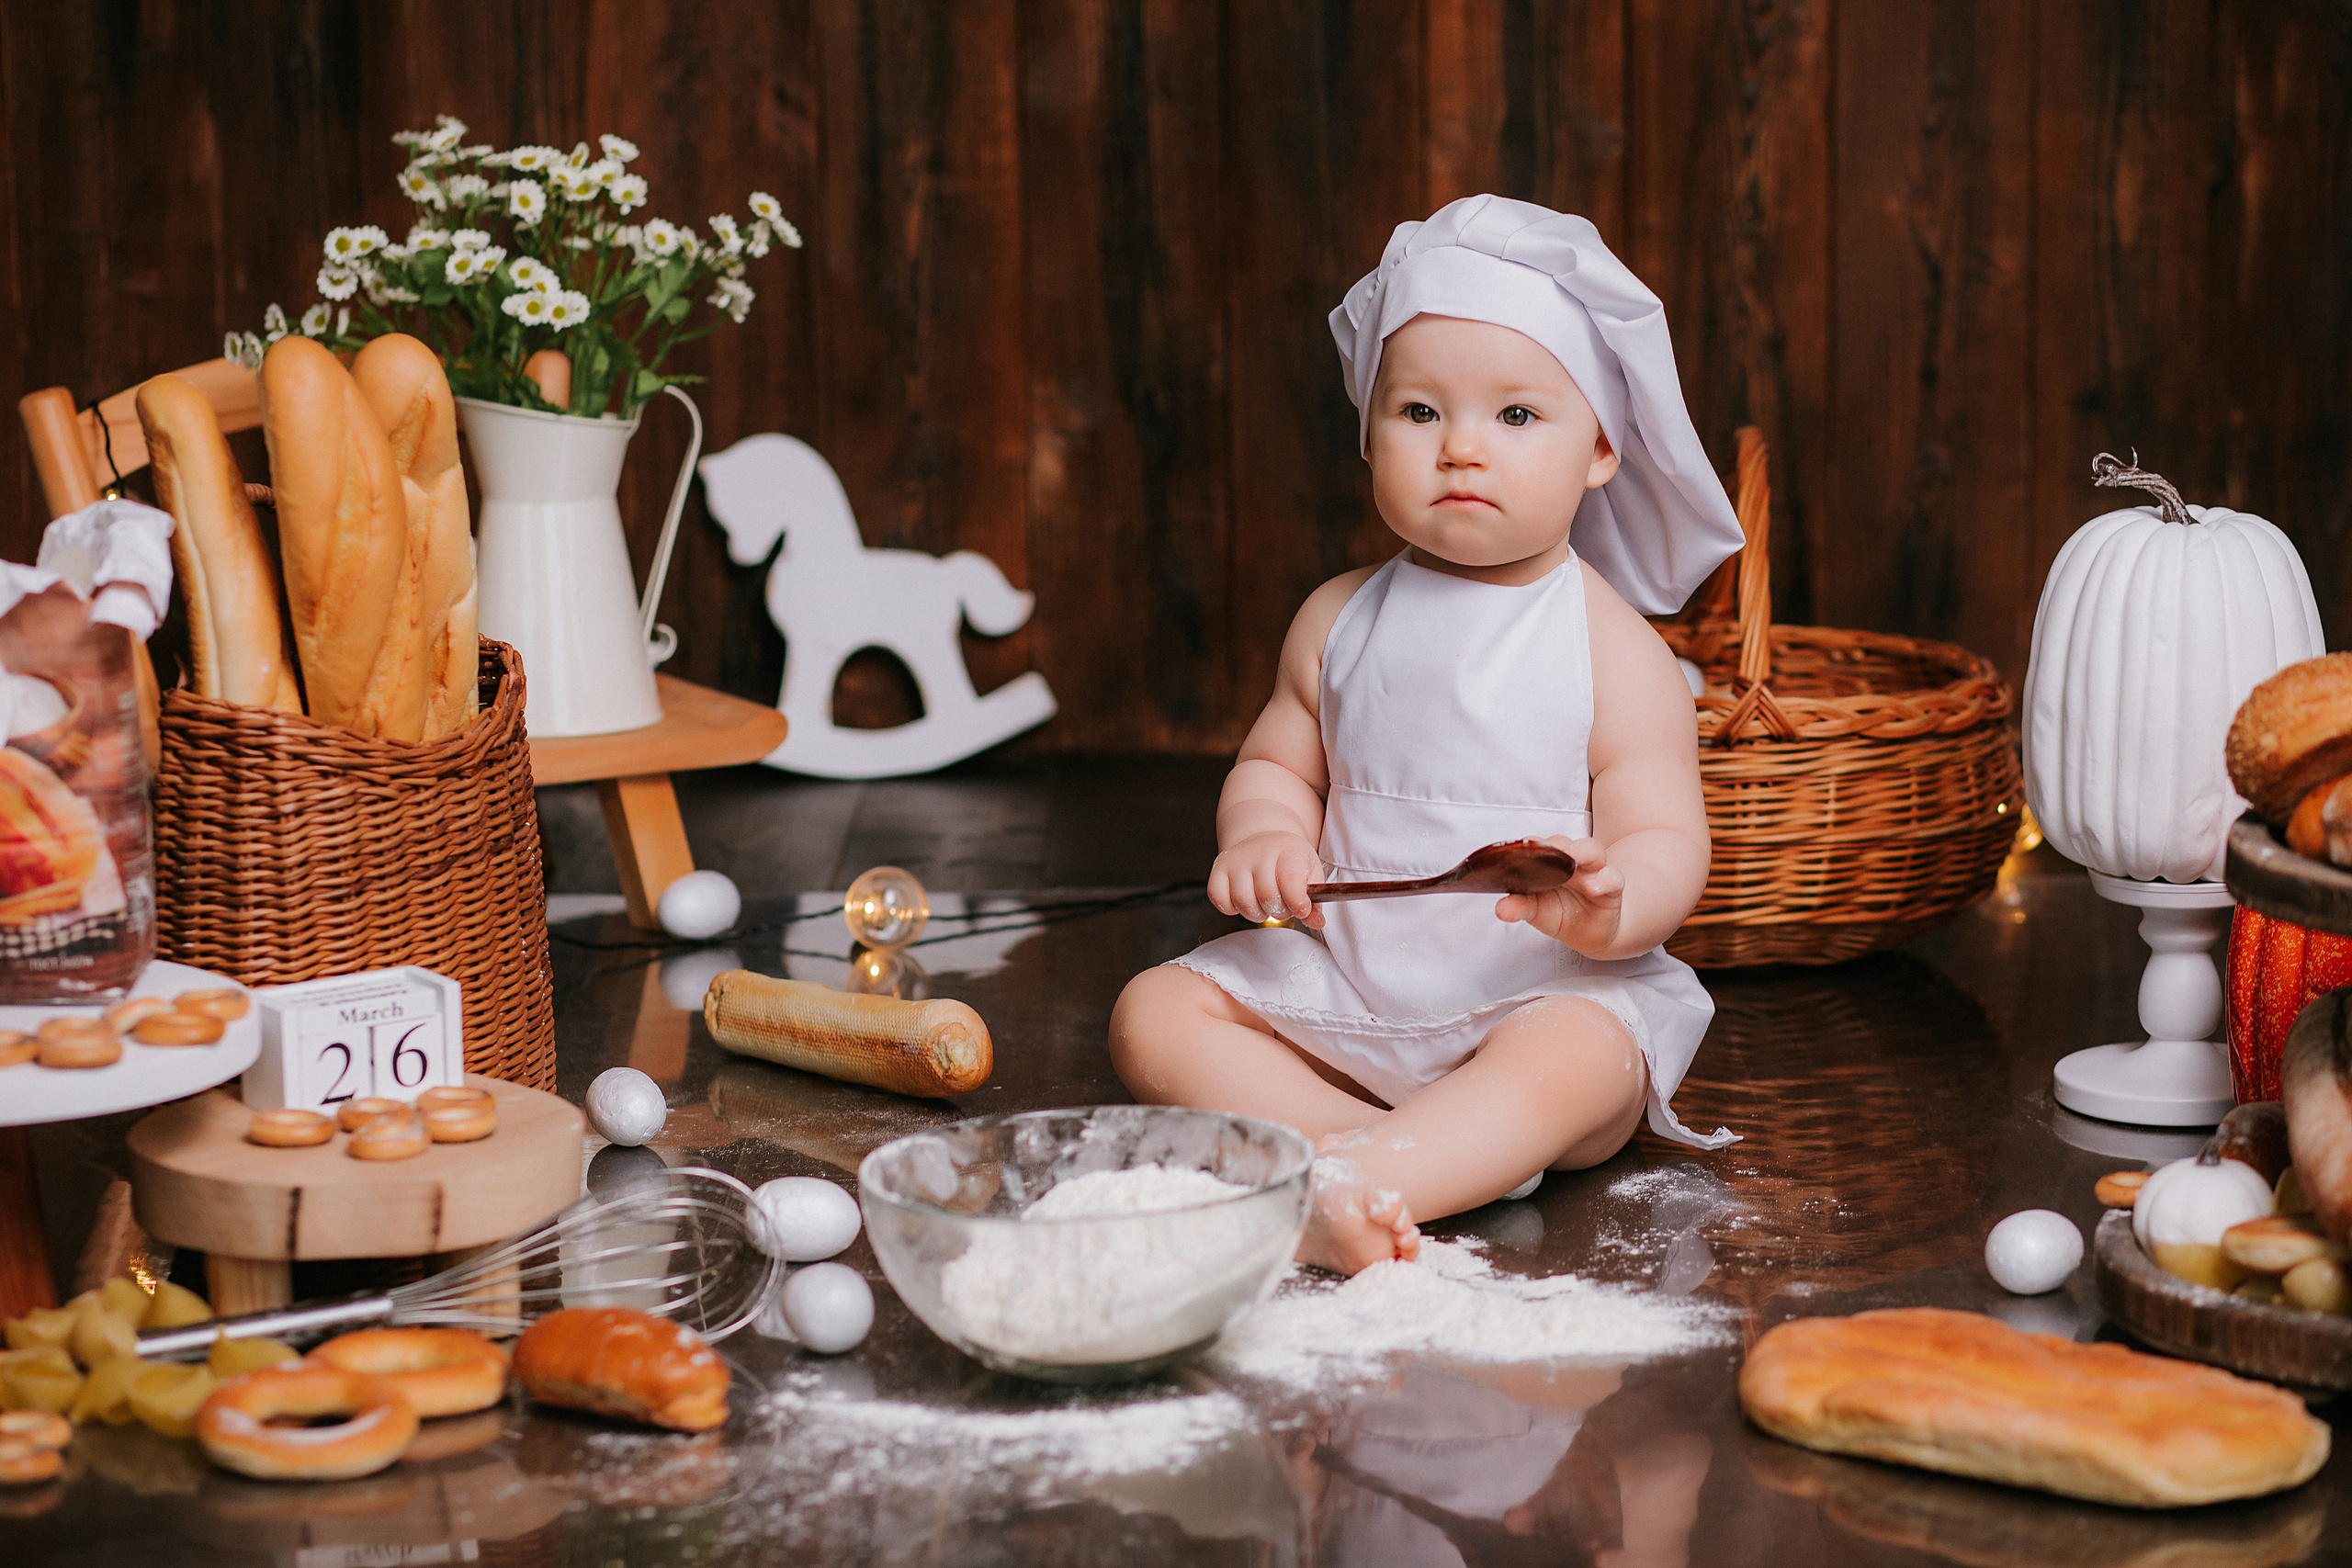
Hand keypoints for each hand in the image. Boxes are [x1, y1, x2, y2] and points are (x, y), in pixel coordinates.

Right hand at [1209, 831, 1325, 928]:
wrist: (1264, 841)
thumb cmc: (1289, 861)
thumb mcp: (1310, 873)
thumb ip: (1315, 900)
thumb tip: (1317, 922)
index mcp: (1288, 850)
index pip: (1291, 883)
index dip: (1298, 904)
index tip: (1302, 908)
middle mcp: (1259, 852)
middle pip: (1267, 897)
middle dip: (1280, 911)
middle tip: (1284, 905)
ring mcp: (1236, 861)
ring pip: (1243, 902)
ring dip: (1257, 913)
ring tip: (1265, 903)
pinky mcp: (1218, 871)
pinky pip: (1221, 901)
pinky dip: (1233, 908)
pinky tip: (1246, 899)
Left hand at [1495, 835, 1622, 954]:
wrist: (1587, 931)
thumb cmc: (1558, 911)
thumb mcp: (1535, 910)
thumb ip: (1519, 906)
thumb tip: (1500, 908)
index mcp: (1547, 861)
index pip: (1539, 846)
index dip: (1531, 845)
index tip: (1523, 845)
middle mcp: (1570, 860)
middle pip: (1565, 844)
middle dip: (1556, 845)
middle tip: (1547, 848)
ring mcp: (1593, 870)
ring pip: (1591, 851)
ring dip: (1582, 854)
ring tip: (1573, 864)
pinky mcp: (1611, 886)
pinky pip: (1612, 878)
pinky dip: (1605, 880)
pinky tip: (1595, 887)